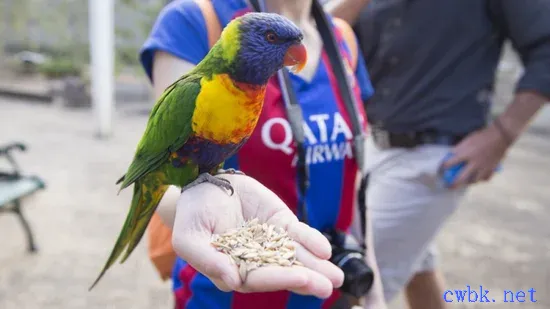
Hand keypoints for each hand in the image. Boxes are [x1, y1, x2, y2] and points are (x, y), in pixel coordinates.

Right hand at [171, 174, 343, 298]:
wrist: (203, 184)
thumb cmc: (191, 215)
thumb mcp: (190, 238)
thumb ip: (208, 260)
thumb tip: (232, 281)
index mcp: (233, 269)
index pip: (258, 278)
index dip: (279, 278)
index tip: (300, 278)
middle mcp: (256, 260)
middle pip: (283, 271)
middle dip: (305, 279)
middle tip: (327, 286)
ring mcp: (270, 241)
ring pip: (296, 256)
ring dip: (316, 266)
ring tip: (336, 276)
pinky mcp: (280, 223)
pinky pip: (298, 233)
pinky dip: (312, 240)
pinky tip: (326, 250)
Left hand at [442, 123, 510, 187]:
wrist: (499, 136)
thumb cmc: (481, 137)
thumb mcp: (467, 141)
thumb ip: (458, 149)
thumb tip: (450, 156)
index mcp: (465, 154)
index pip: (449, 163)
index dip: (442, 167)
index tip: (440, 170)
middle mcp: (473, 163)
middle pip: (460, 179)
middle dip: (452, 185)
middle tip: (448, 186)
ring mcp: (483, 168)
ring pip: (473, 181)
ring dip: (467, 182)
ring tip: (464, 182)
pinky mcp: (492, 169)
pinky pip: (484, 179)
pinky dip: (480, 179)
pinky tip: (477, 177)